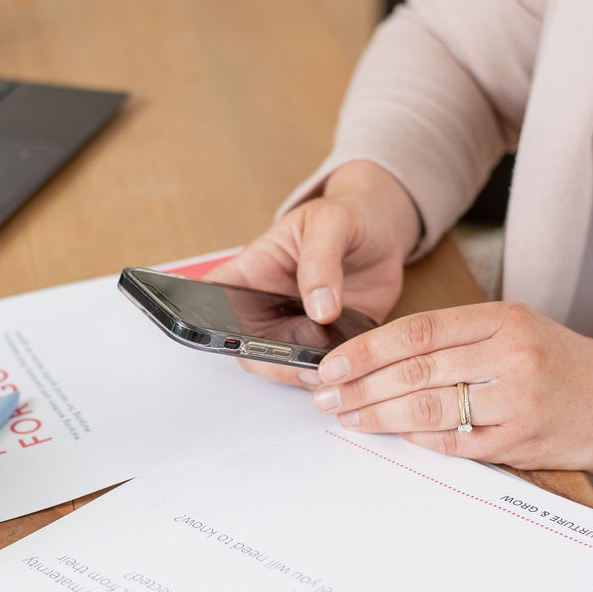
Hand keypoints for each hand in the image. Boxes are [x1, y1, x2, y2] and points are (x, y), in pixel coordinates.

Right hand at [205, 161, 419, 382]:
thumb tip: (320, 308)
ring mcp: (298, 327)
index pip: (215, 297)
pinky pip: (322, 368)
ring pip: (282, 365)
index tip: (224, 336)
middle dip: (266, 360)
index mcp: (256, 270)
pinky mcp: (331, 342)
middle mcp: (270, 304)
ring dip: (299, 373)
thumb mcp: (331, 222)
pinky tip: (350, 368)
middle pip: (245, 345)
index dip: (207, 320)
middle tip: (297, 362)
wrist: (385, 231)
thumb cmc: (348, 215)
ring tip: (329, 367)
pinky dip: (334, 376)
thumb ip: (321, 262)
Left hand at [303, 300, 592, 485]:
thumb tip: (385, 358)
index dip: (368, 348)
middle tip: (325, 395)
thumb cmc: (567, 369)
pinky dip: (420, 440)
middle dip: (361, 385)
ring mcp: (518, 399)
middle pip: (416, 369)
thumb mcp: (520, 332)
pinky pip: (456, 443)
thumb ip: (462, 340)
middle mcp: (511, 354)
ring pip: (429, 407)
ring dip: (380, 414)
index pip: (419, 330)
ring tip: (348, 417)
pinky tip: (395, 437)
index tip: (332, 363)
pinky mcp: (521, 440)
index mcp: (505, 319)